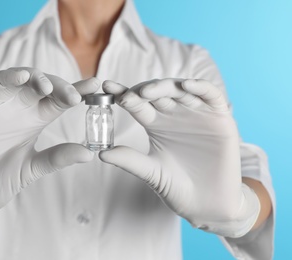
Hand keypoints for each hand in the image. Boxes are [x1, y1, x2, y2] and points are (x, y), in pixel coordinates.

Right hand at [0, 68, 98, 222]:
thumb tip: (89, 153)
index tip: (95, 87)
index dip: (77, 91)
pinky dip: (6, 77)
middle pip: (43, 86)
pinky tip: (21, 77)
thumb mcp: (33, 168)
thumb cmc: (0, 180)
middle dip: (60, 86)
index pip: (59, 100)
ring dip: (35, 78)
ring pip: (20, 78)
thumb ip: (56, 158)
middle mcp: (20, 107)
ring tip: (47, 87)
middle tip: (74, 96)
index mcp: (36, 119)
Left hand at [100, 79, 259, 236]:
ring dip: (164, 87)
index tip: (106, 88)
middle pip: (157, 93)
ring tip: (147, 91)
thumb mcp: (151, 172)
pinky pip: (211, 95)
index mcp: (155, 123)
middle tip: (127, 96)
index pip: (137, 104)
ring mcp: (196, 113)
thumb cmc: (177, 187)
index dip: (122, 94)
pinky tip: (186, 86)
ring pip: (180, 90)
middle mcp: (174, 114)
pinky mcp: (219, 117)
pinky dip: (200, 87)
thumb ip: (129, 160)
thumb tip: (100, 153)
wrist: (207, 204)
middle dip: (141, 91)